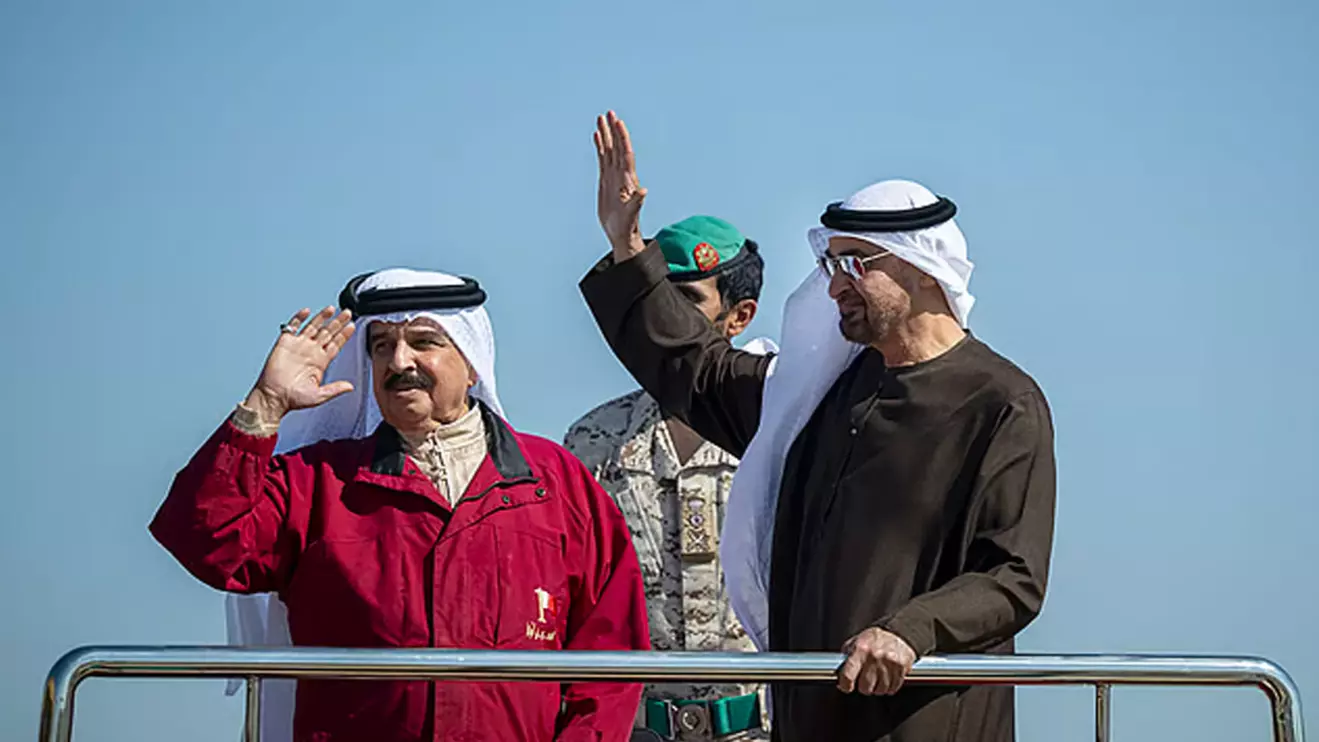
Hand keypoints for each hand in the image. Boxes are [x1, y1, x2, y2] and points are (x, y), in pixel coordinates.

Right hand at [244, 307, 356, 421]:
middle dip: (338, 322)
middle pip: (328, 332)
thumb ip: (335, 389)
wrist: (273, 397)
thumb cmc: (293, 398)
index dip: (344, 335)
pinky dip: (299, 318)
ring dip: (322, 317)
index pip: (336, 344)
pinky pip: (293, 327)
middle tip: (347, 313)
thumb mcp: (319, 395)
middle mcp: (311, 351)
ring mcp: (299, 346)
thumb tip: (350, 386)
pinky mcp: (285, 343)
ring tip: (332, 309)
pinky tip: (307, 311)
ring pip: (313, 327)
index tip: (352, 326)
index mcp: (321, 362)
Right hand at [594, 110, 647, 260]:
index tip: (618, 123)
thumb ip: (636, 202)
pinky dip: (600, 146)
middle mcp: (621, 174)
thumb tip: (644, 192)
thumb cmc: (628, 225)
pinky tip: (596, 136)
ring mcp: (613, 176)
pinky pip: (602, 159)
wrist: (622, 233)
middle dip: (613, 130)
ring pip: (609, 150)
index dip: (622, 138)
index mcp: (627, 179)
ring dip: (606, 134)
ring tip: (601, 119)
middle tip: (609, 113)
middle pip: (617, 147)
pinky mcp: (606, 180)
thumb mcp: (631, 214)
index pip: (625, 153)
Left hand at [836, 628, 916, 695]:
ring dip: (878, 688)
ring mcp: (889, 663)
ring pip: (880, 690)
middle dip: (864, 686)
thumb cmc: (875, 638)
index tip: (845, 686)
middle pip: (865, 687)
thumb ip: (848, 656)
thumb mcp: (856, 641)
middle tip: (865, 680)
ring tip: (878, 678)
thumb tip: (840, 672)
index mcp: (860, 649)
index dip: (845, 685)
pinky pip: (893, 688)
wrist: (898, 633)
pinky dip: (889, 687)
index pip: (848, 675)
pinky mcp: (901, 668)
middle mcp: (874, 657)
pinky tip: (887, 678)